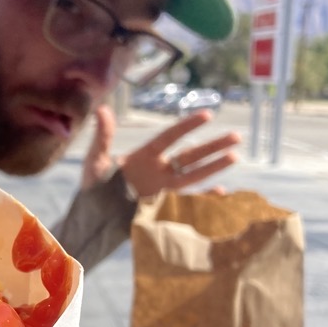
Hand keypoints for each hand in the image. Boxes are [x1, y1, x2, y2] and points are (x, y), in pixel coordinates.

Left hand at [83, 105, 239, 195]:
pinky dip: (203, 199)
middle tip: (236, 136)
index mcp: (144, 156)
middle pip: (190, 155)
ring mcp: (162, 189)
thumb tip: (102, 109)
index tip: (207, 115)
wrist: (91, 216)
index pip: (170, 138)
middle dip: (212, 146)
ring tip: (234, 157)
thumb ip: (102, 137)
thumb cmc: (92, 186)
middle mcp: (158, 170)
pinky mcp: (162, 207)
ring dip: (213, 168)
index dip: (188, 127)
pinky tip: (221, 193)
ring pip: (193, 176)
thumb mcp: (95, 160)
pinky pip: (187, 202)